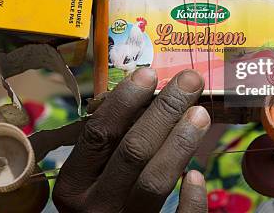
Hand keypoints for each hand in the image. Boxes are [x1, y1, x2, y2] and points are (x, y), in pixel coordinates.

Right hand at [52, 68, 210, 212]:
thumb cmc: (100, 200)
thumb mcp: (90, 175)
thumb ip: (110, 144)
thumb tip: (148, 95)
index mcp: (73, 184)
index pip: (99, 134)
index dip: (125, 101)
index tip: (149, 73)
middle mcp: (93, 206)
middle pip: (132, 151)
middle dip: (164, 111)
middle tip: (190, 81)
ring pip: (154, 181)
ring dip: (180, 142)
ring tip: (201, 113)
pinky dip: (191, 199)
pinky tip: (198, 176)